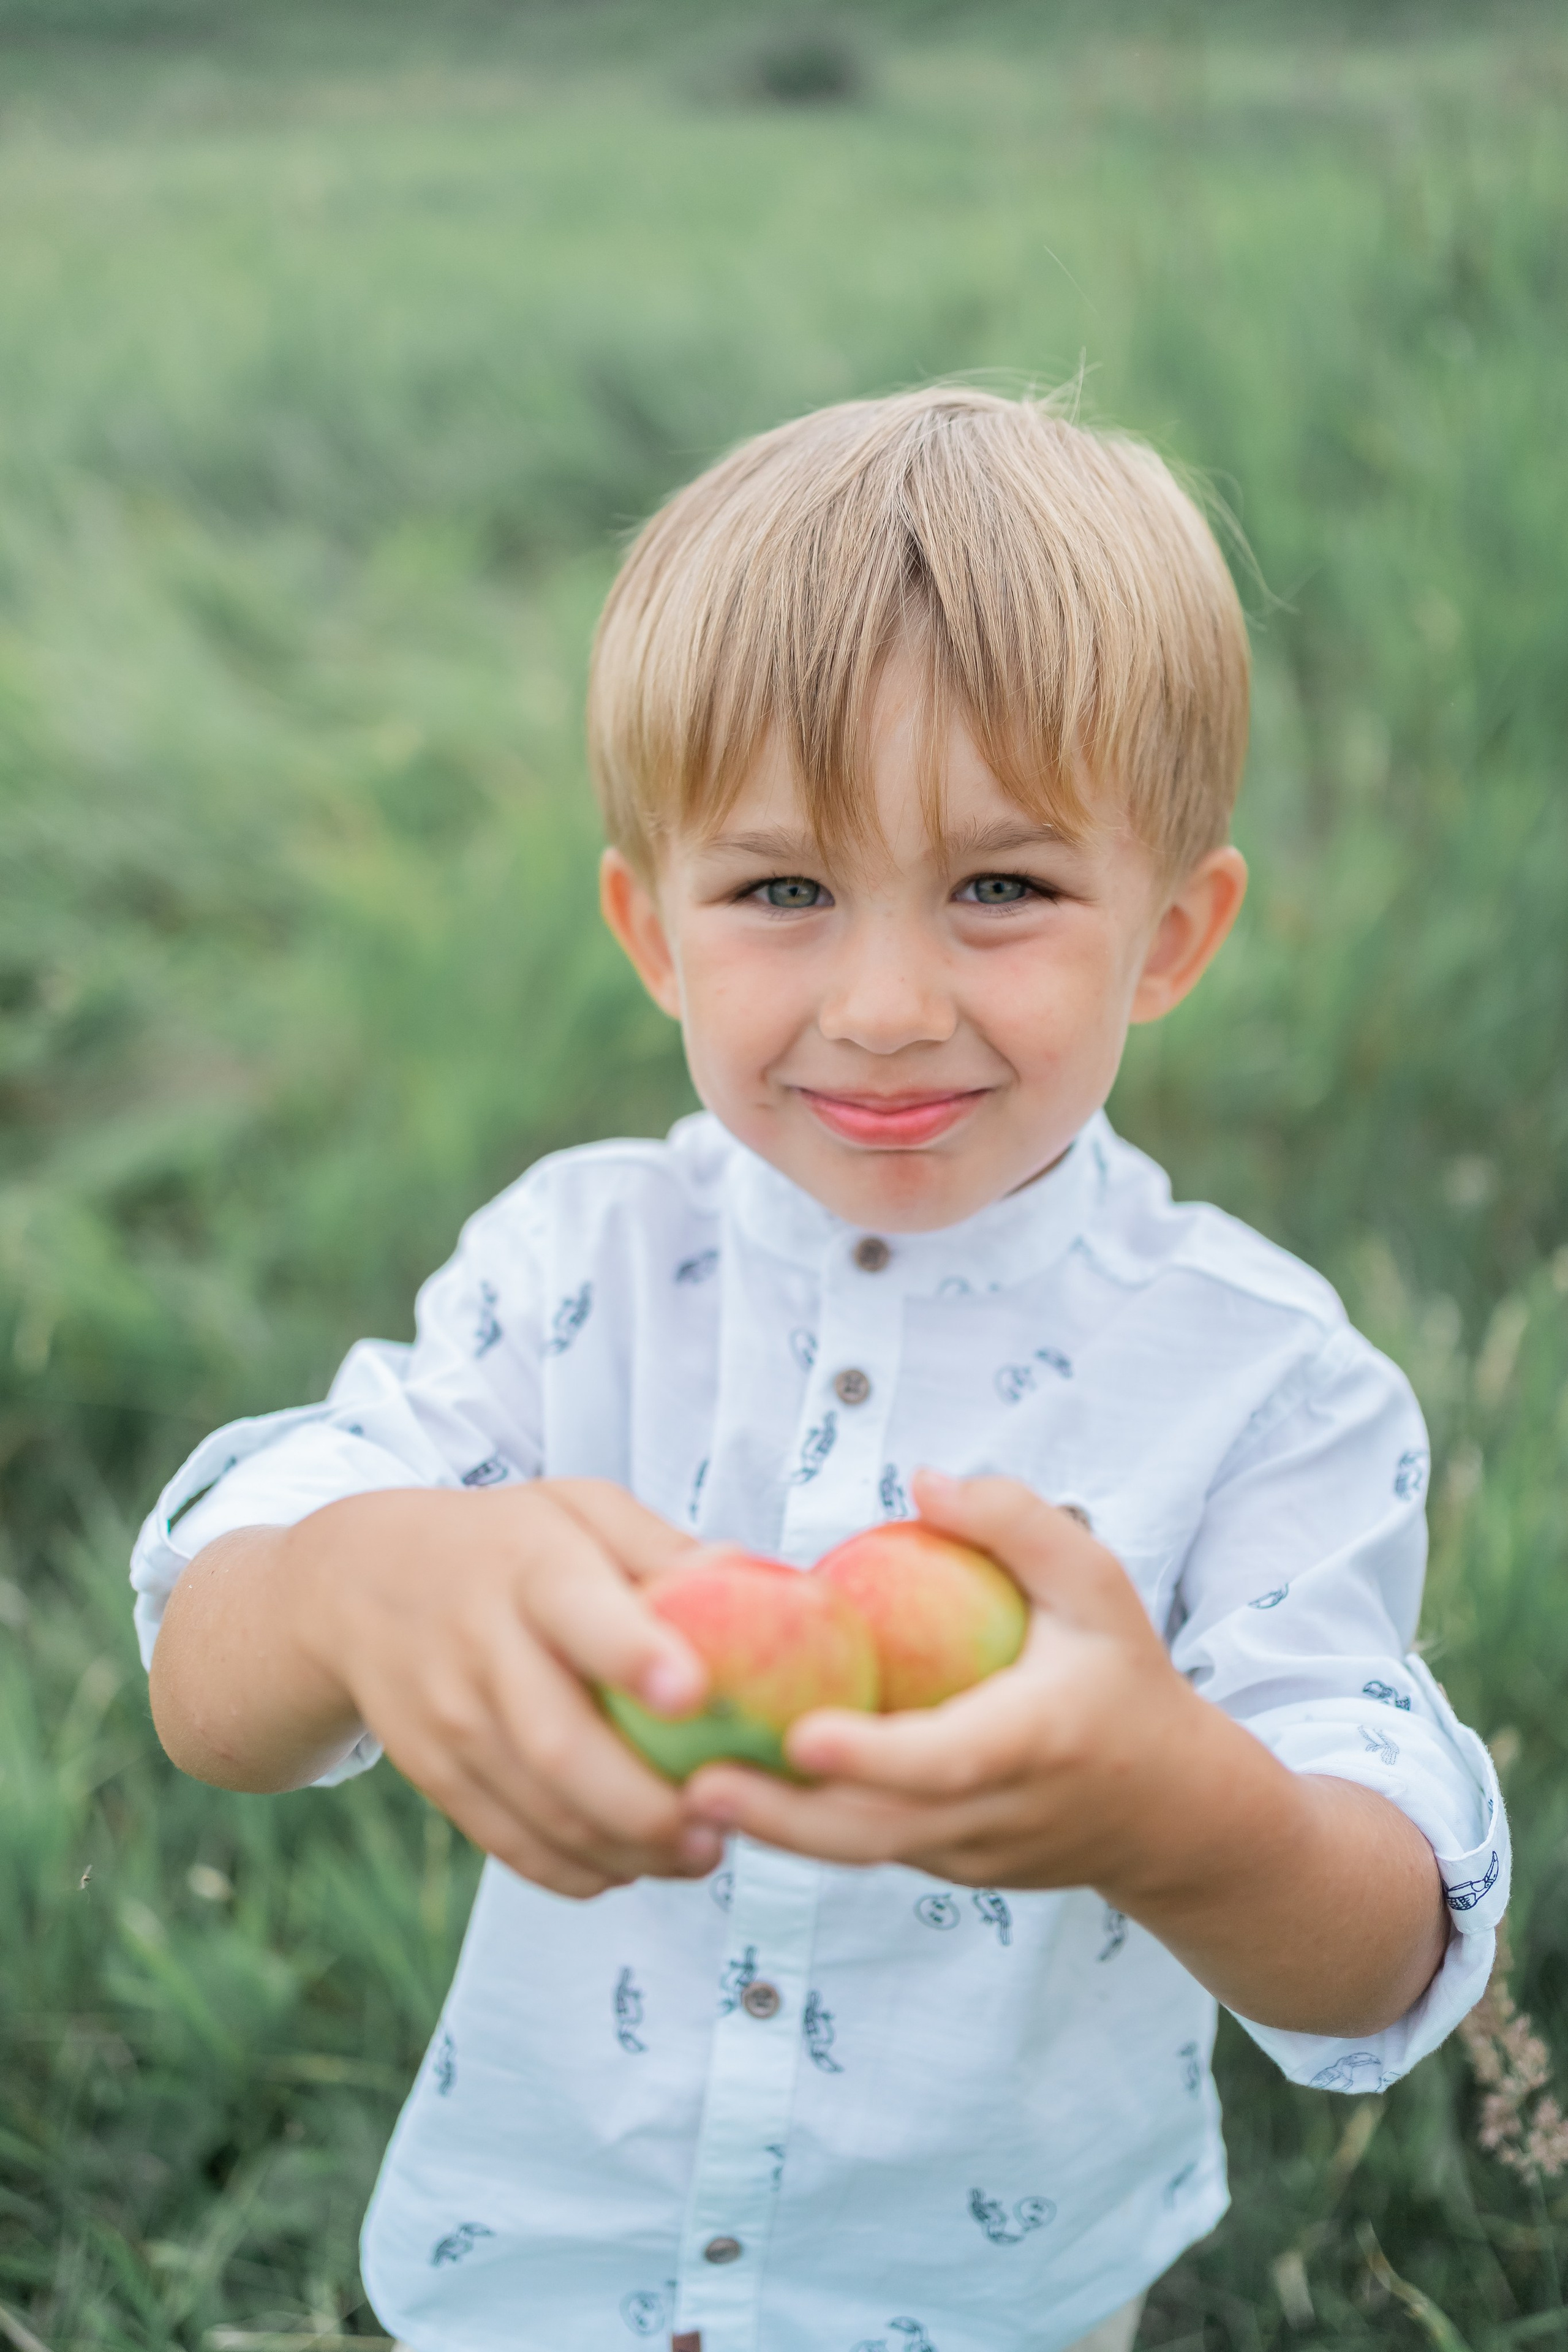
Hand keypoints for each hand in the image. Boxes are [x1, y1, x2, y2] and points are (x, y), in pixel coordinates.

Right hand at [281, 1480, 725, 1896]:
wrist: (358, 1583)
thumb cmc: (503, 1543)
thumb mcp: (576, 1509)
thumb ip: (660, 1545)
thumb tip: (751, 1575)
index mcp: (532, 1569)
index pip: (578, 1614)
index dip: (634, 1655)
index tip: (692, 1692)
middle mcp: (482, 1648)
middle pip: (559, 1746)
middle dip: (648, 1804)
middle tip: (723, 1821)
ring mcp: (451, 1721)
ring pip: (543, 1813)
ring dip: (630, 1852)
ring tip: (699, 1852)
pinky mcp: (436, 1776)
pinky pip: (513, 1846)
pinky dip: (580, 1872)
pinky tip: (635, 1865)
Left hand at [682, 1470, 1200, 1893]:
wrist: (1176, 1814)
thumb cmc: (1125, 1678)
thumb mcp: (1100, 1586)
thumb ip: (1020, 1525)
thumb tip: (922, 1480)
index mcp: (1033, 1743)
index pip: (944, 1764)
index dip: (871, 1758)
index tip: (799, 1738)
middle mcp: (995, 1815)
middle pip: (877, 1834)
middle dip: (783, 1819)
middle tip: (694, 1786)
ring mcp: (967, 1856)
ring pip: (861, 1854)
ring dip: (775, 1833)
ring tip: (682, 1793)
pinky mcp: (945, 1869)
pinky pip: (868, 1849)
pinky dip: (804, 1829)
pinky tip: (732, 1792)